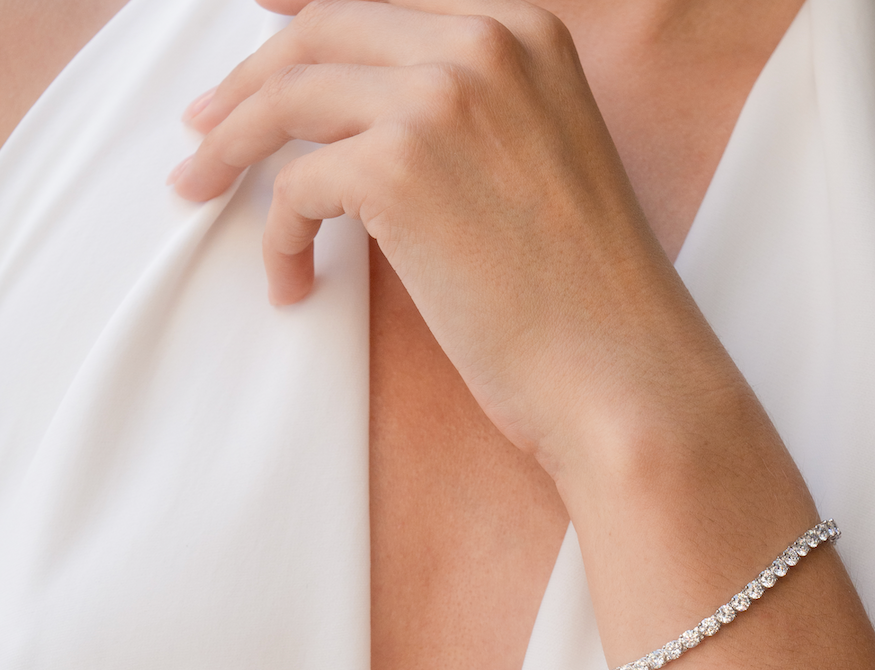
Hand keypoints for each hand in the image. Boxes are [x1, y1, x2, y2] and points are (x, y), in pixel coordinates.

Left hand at [170, 0, 699, 474]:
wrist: (624, 377)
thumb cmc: (590, 307)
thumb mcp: (543, 168)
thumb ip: (473, 120)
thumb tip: (372, 123)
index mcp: (525, 33)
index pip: (381, 7)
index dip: (302, 21)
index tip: (256, 36)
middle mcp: (483, 44)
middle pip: (321, 32)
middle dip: (248, 83)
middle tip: (205, 134)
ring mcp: (440, 100)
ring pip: (289, 97)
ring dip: (232, 149)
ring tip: (200, 191)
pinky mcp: (398, 170)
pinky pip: (295, 185)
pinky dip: (277, 236)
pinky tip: (291, 282)